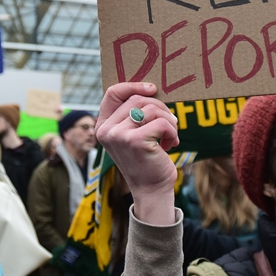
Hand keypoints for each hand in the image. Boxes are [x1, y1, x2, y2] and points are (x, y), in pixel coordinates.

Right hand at [95, 82, 179, 224]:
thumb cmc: (146, 160)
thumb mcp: (132, 135)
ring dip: (169, 120)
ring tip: (170, 135)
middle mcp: (107, 130)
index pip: (112, 93)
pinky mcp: (135, 141)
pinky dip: (172, 131)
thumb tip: (150, 89)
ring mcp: (119, 135)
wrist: (151, 189)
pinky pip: (162, 123)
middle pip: (137, 99)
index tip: (152, 89)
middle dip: (160, 107)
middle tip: (170, 122)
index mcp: (103, 126)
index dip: (133, 85)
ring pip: (151, 109)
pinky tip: (171, 143)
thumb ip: (133, 115)